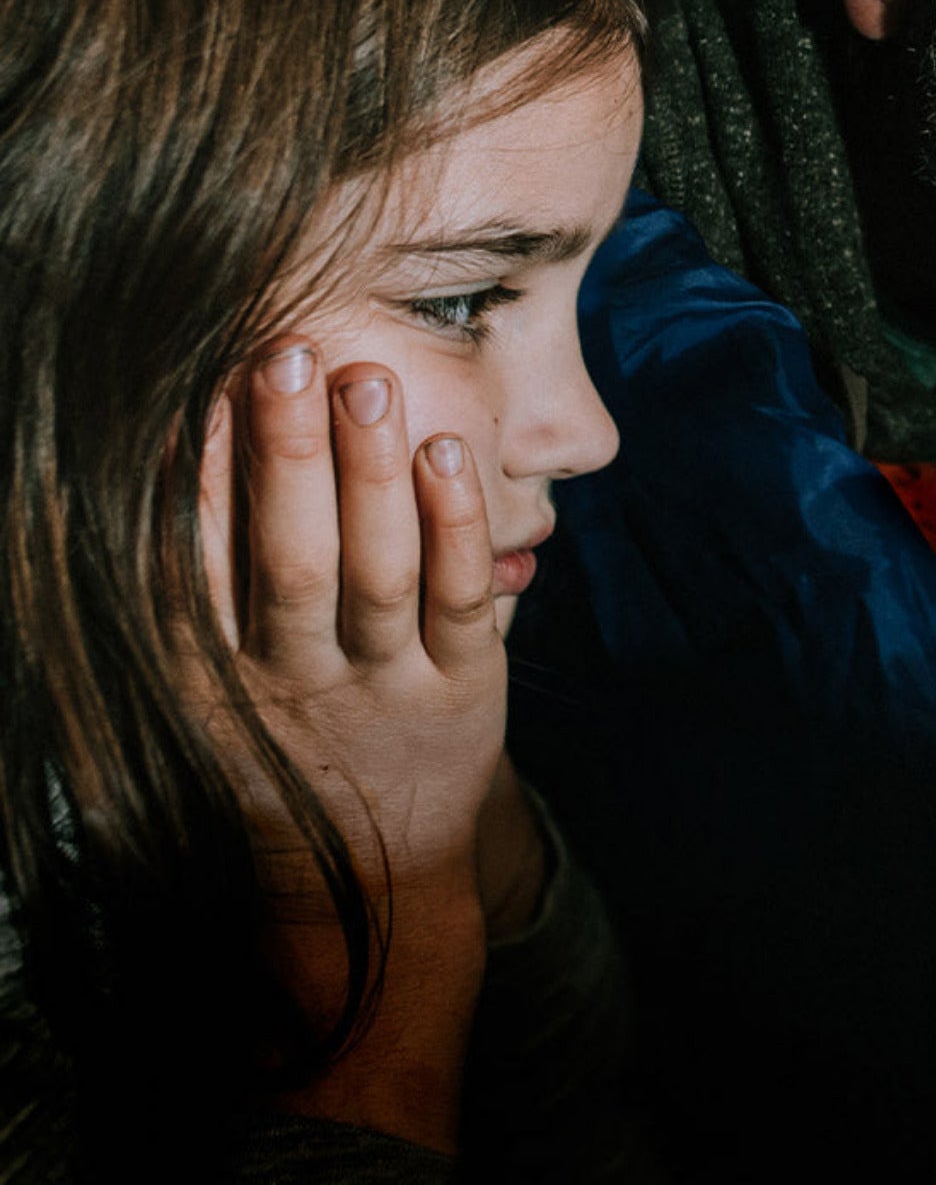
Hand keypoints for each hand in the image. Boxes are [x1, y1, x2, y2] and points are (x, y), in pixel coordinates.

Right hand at [195, 339, 506, 1149]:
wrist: (375, 884)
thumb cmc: (287, 752)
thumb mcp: (213, 698)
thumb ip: (198, 599)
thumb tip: (170, 468)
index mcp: (215, 683)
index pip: (200, 571)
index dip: (200, 480)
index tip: (200, 390)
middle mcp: (293, 685)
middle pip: (289, 561)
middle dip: (288, 455)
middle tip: (290, 354)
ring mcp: (383, 689)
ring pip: (378, 574)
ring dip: (374, 473)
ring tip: (371, 382)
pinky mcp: (462, 691)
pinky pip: (459, 602)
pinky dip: (456, 526)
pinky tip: (450, 453)